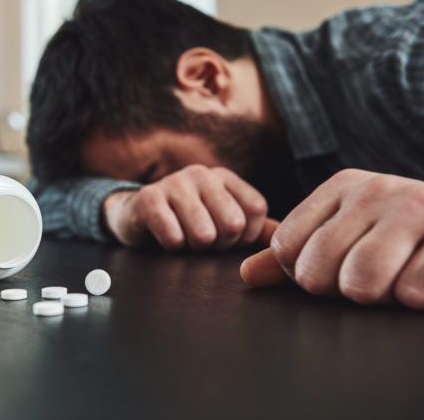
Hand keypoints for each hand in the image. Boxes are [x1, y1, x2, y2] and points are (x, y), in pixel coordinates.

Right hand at [102, 164, 269, 249]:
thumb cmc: (186, 221)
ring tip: (184, 239)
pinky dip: (173, 247)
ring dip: (194, 248)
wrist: (136, 215)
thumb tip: (287, 240)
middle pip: (233, 223)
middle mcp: (202, 174)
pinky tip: (166, 238)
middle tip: (203, 242)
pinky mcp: (149, 199)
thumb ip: (257, 228)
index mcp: (225, 177)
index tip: (228, 240)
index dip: (246, 236)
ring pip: (204, 234)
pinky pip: (173, 237)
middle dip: (220, 245)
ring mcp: (174, 183)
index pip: (256, 209)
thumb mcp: (222, 219)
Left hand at [240, 169, 423, 309]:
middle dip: (345, 291)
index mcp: (342, 186)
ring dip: (385, 297)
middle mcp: (377, 188)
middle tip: (380, 278)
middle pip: (317, 271)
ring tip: (408, 278)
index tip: (343, 269)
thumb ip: (297, 256)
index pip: (287, 248)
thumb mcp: (352, 238)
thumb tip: (247, 275)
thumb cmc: (414, 242)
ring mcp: (422, 206)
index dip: (309, 277)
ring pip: (362, 283)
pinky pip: (416, 294)